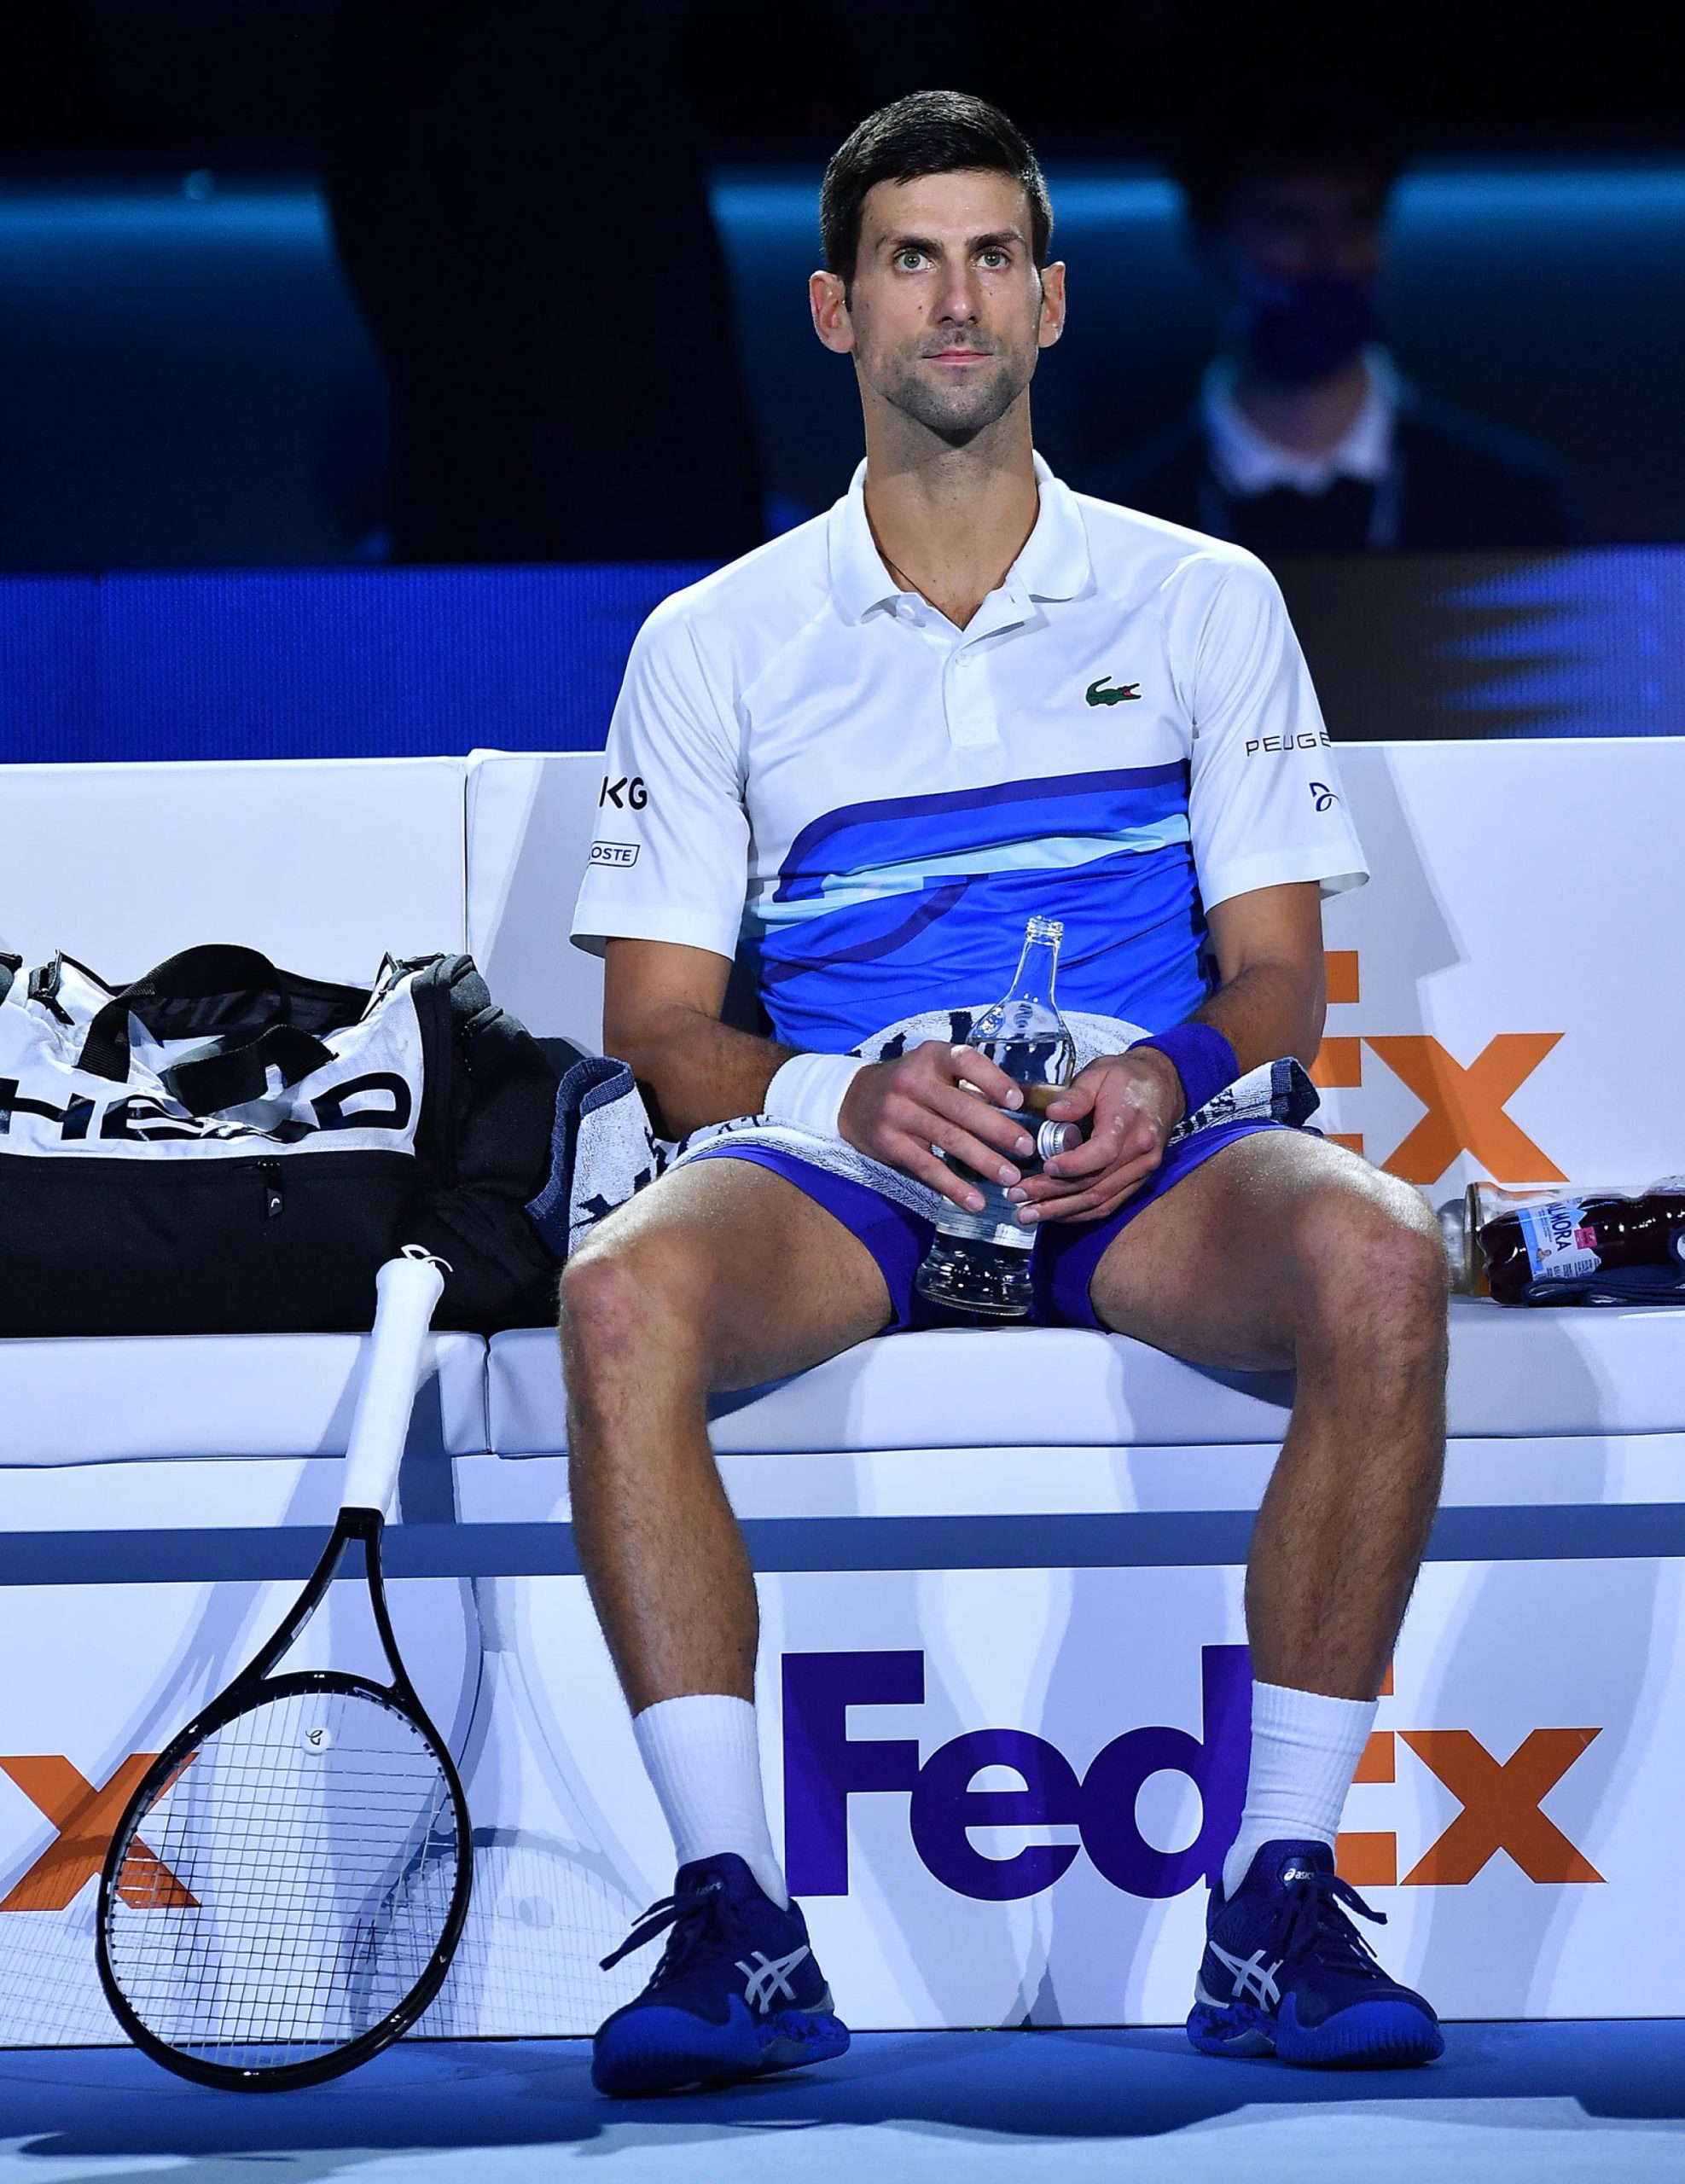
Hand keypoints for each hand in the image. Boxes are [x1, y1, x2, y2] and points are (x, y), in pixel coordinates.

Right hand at [839, 1041, 1037, 1214]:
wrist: (854, 1100)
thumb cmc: (910, 1085)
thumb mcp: (933, 1069)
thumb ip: (968, 1081)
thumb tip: (1023, 1104)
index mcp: (932, 1057)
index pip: (965, 1062)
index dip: (993, 1080)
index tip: (1017, 1101)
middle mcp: (913, 1081)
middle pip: (962, 1107)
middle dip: (998, 1130)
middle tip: (1026, 1148)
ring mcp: (899, 1113)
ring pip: (949, 1139)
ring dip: (984, 1161)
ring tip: (1010, 1178)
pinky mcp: (891, 1143)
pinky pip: (928, 1167)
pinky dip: (953, 1187)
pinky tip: (975, 1201)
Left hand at [1009, 1048, 1185, 1225]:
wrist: (1164, 1086)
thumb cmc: (1126, 1078)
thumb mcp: (1098, 1073)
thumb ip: (1076, 1095)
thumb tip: (1052, 1113)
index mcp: (1130, 1123)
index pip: (1102, 1153)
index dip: (1072, 1165)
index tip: (1045, 1167)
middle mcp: (1140, 1154)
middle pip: (1095, 1184)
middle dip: (1052, 1194)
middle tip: (1018, 1196)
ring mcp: (1142, 1171)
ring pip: (1100, 1201)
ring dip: (1061, 1211)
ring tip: (1028, 1214)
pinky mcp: (1138, 1181)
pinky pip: (1109, 1204)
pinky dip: (1079, 1213)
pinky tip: (1054, 1214)